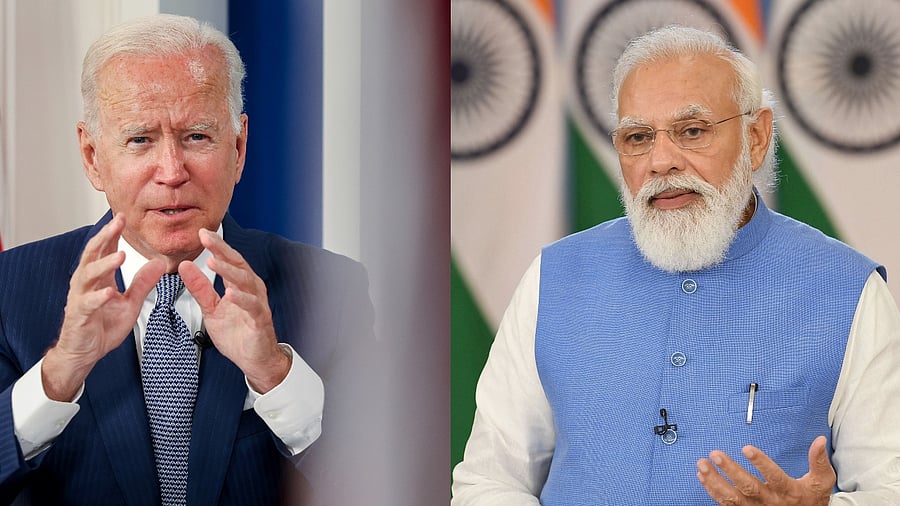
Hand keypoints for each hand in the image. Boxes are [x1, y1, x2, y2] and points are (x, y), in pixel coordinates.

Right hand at [43, 214, 165, 400]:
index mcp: (100, 278)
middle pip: (92, 254)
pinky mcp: (79, 316)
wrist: (84, 352)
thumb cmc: (103, 326)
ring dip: (105, 264)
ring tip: (120, 255)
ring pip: (88, 275)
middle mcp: (87, 283)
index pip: (105, 249)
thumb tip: (159, 263)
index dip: (113, 233)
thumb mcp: (131, 303)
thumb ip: (143, 283)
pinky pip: (88, 304)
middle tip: (118, 222)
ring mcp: (81, 298)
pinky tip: (109, 292)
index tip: (123, 217)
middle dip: (105, 236)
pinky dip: (99, 297)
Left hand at [179, 228, 289, 392]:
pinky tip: (230, 293)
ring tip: (213, 262)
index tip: (201, 233)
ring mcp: (257, 303)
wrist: (255, 359)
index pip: (228, 260)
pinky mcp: (260, 320)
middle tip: (206, 237)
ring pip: (245, 282)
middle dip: (222, 250)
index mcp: (239, 284)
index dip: (216, 246)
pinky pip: (252, 307)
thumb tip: (185, 266)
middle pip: (238, 264)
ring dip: (229, 271)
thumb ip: (200, 288)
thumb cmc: (238, 333)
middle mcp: (251, 289)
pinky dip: (242, 299)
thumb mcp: (211, 309)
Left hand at [696, 435, 835, 504]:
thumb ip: (819, 461)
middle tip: (716, 455)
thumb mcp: (821, 482)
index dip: (761, 463)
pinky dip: (712, 490)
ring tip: (702, 464)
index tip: (747, 449)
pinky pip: (725, 503)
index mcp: (788, 491)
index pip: (774, 476)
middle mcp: (769, 500)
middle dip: (730, 471)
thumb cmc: (811, 499)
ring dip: (715, 480)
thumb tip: (820, 440)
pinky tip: (702, 476)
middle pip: (748, 486)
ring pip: (732, 497)